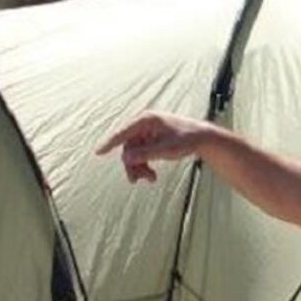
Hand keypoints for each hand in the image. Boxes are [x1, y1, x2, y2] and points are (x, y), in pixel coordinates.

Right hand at [96, 111, 214, 182]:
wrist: (202, 139)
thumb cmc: (187, 139)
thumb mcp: (167, 149)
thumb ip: (145, 153)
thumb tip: (125, 158)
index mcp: (146, 120)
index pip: (123, 132)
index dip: (110, 142)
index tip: (98, 152)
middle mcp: (144, 124)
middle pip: (128, 147)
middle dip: (132, 165)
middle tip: (136, 181)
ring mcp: (147, 132)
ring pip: (134, 153)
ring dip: (139, 167)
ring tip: (151, 179)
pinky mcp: (150, 140)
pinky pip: (140, 155)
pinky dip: (144, 165)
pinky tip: (152, 176)